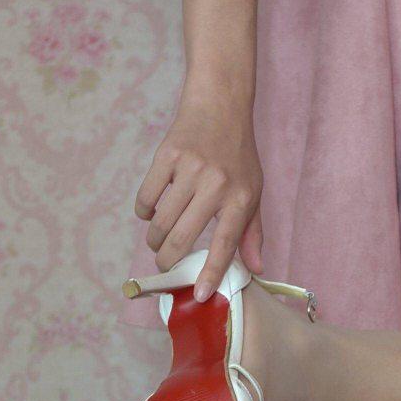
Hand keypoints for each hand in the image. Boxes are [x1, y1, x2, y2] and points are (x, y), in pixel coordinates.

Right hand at [134, 83, 263, 299]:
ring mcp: (190, 170)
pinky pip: (146, 198)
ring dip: (154, 240)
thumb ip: (252, 232)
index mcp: (241, 198)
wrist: (220, 105)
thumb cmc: (237, 155)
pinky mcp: (167, 156)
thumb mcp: (254, 191)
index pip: (225, 244)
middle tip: (165, 265)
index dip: (211, 272)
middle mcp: (216, 185)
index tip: (200, 295)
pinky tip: (150, 212)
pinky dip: (144, 212)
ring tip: (158, 241)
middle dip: (168, 261)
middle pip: (182, 238)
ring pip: (160, 223)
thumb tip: (256, 269)